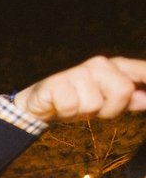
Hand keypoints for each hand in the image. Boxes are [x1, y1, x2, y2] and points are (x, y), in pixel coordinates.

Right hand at [13, 56, 145, 121]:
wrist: (41, 102)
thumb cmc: (78, 100)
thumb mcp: (107, 101)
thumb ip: (129, 100)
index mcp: (116, 66)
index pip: (145, 71)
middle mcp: (99, 65)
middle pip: (123, 91)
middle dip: (110, 109)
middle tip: (93, 109)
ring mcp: (78, 72)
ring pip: (94, 104)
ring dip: (83, 113)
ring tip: (75, 107)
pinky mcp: (58, 83)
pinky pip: (72, 107)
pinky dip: (66, 112)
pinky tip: (60, 106)